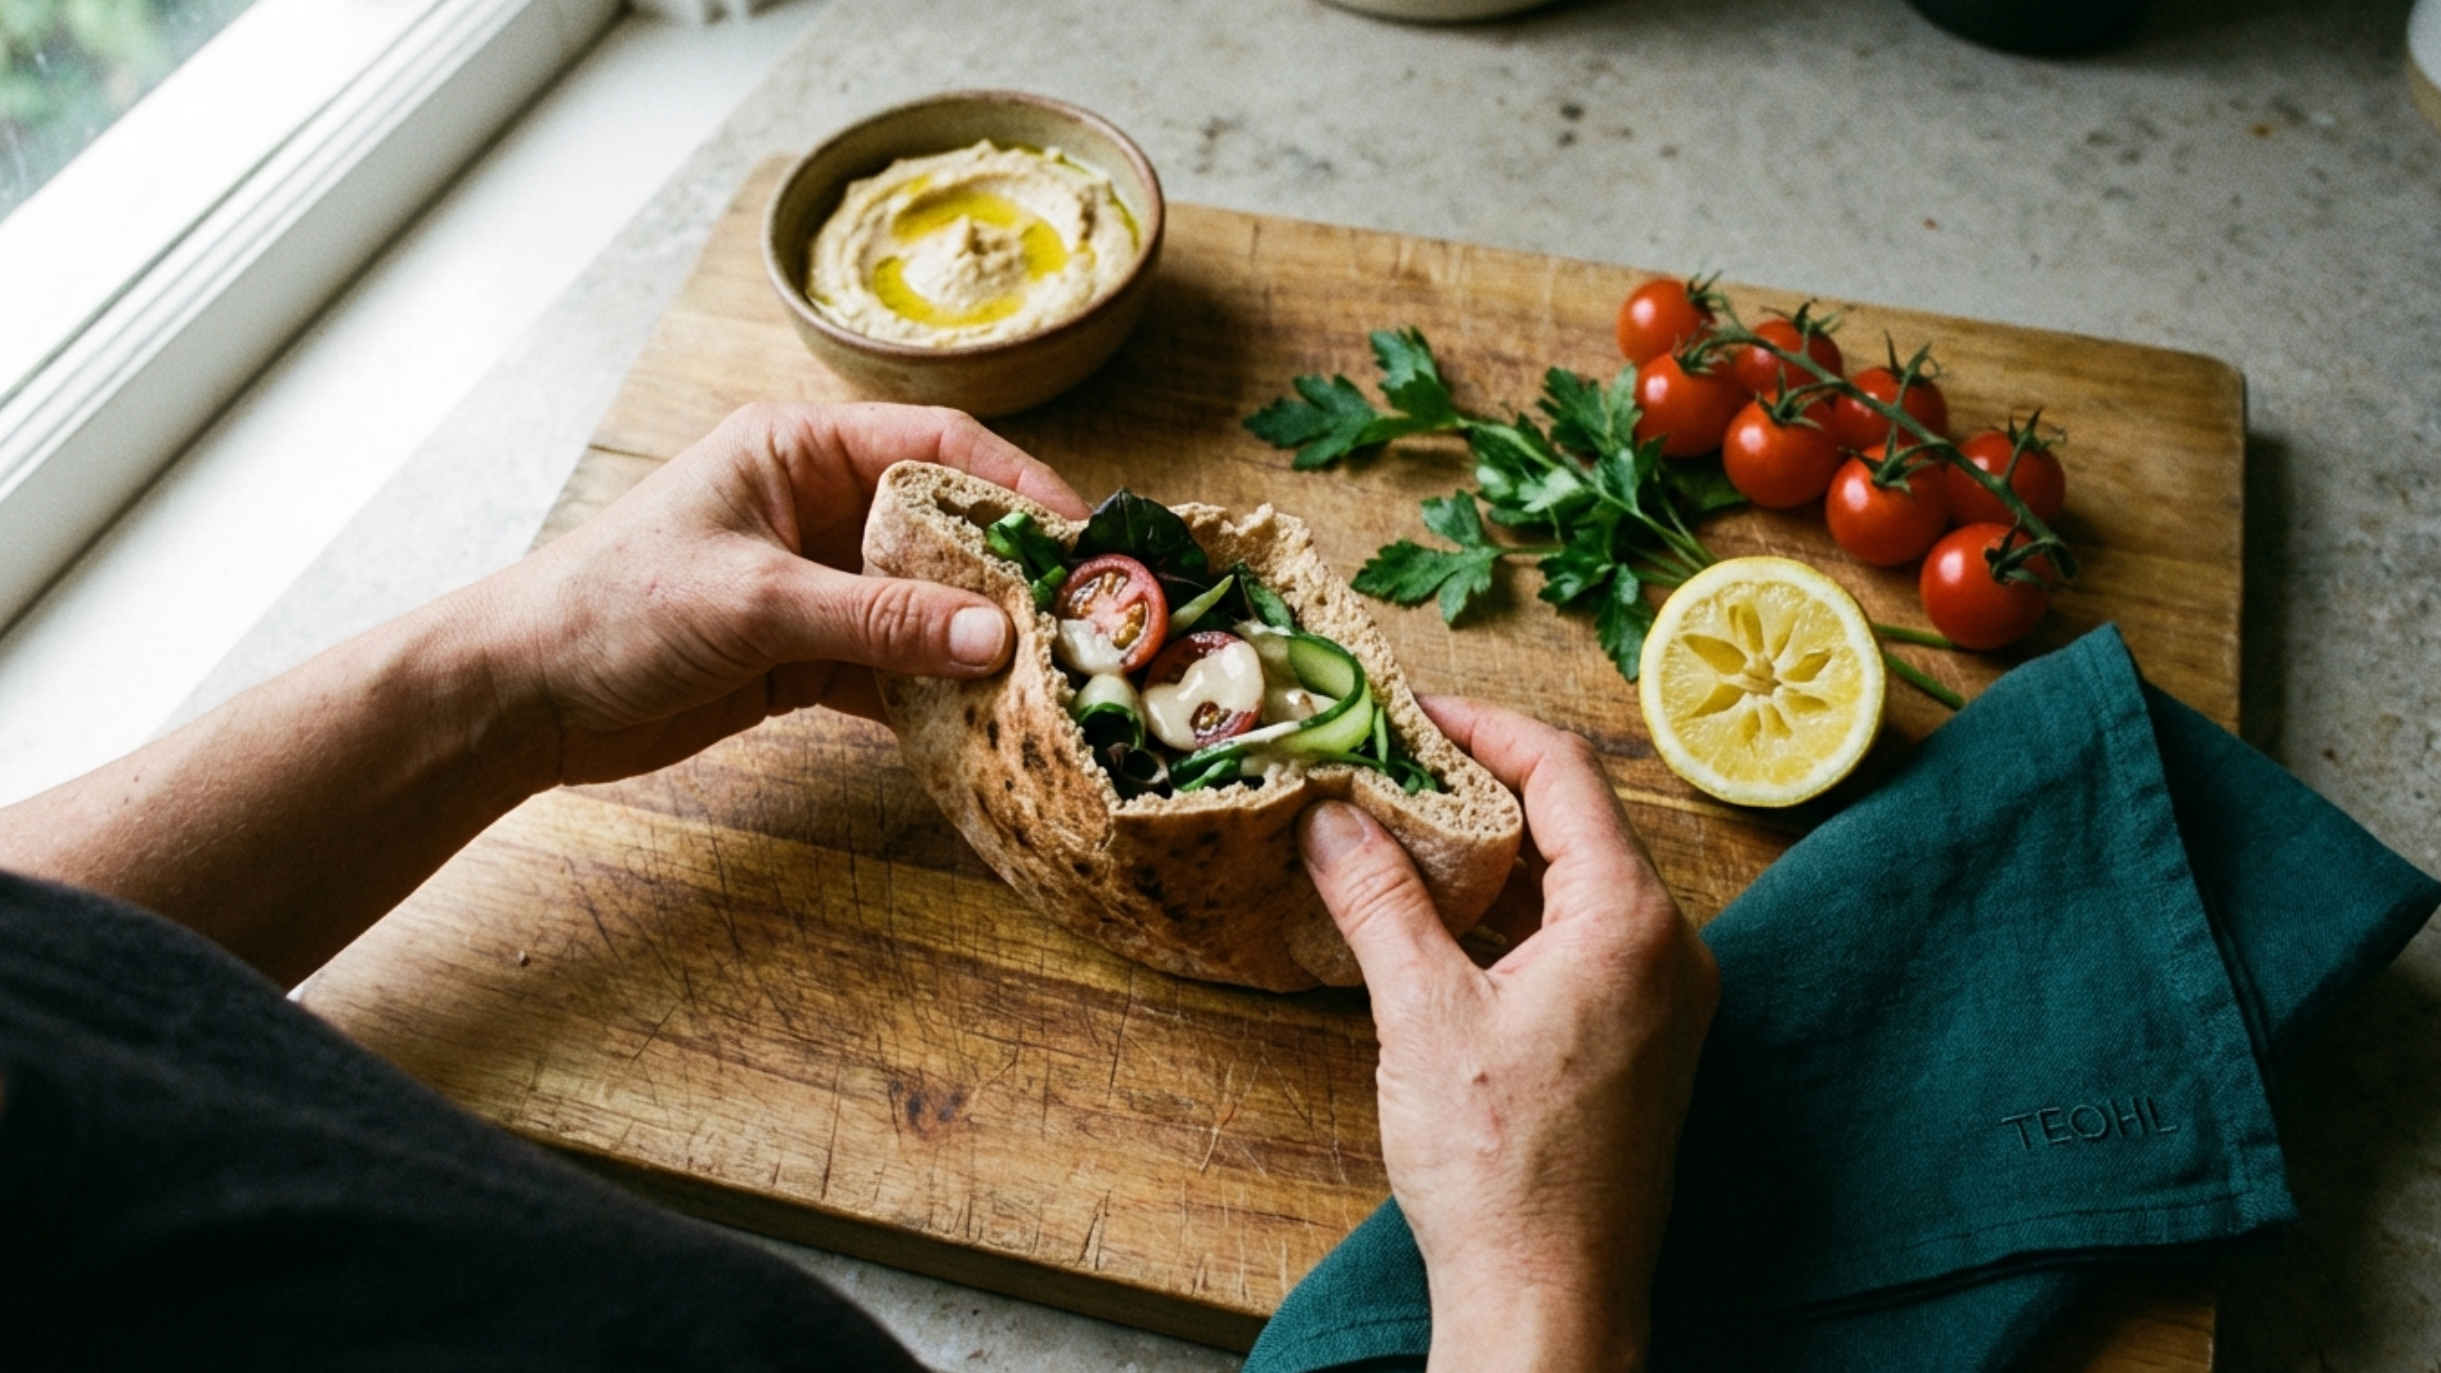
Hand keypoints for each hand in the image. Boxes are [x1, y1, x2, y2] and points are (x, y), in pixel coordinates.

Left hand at [478, 402, 1086, 783]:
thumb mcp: (757, 605)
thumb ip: (881, 620)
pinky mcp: (802, 653)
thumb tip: (997, 636)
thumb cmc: (612, 610)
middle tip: (1083, 618)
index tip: (1081, 537)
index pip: (937, 447)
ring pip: (925, 602)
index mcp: (798, 450)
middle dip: (1010, 572)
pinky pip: (893, 665)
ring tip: (1048, 678)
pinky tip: (978, 723)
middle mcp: (814, 506)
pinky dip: (932, 694)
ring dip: (977, 641)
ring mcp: (812, 582)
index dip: (1018, 484)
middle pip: (942, 527)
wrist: (520, 698)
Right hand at [1296, 698, 1717, 1372]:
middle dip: (1483, 784)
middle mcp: (1668, 951)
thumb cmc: (1500, 1170)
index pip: (1565, 772)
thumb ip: (1378, 901)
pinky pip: (1583, 940)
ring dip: (1496, 852)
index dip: (1484, 727)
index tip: (1413, 711)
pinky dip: (1516, 912)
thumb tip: (1333, 821)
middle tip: (1395, 763)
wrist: (1550, 1301)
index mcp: (1631, 922)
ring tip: (1406, 829)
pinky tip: (1445, 916)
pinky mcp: (1641, 1045)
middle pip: (1578, 821)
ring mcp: (1663, 1002)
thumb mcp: (1421, 1014)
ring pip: (1579, 883)